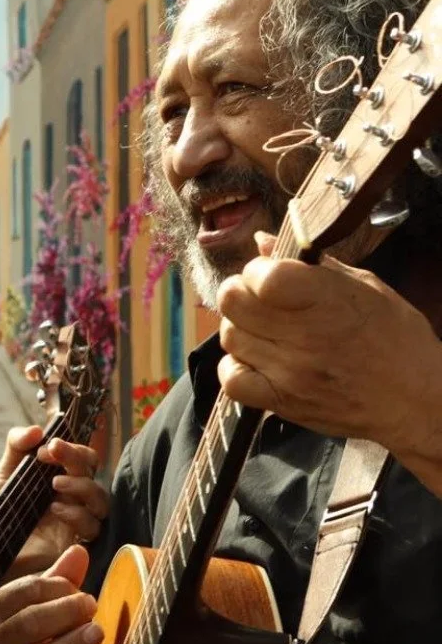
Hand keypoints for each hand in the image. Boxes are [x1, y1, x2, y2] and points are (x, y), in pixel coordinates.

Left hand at [0, 426, 108, 578]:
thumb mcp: (3, 479)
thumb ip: (16, 448)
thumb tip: (37, 429)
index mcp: (57, 478)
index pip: (80, 456)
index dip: (70, 447)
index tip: (47, 447)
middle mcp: (71, 497)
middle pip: (93, 470)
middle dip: (77, 457)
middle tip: (53, 453)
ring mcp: (76, 521)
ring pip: (101, 498)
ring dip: (81, 485)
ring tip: (55, 485)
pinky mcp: (76, 544)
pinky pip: (93, 526)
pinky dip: (77, 514)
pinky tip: (56, 510)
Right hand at [0, 547, 101, 643]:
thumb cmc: (10, 639)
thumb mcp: (22, 607)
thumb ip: (52, 580)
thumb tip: (80, 551)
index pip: (24, 592)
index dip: (57, 588)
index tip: (80, 590)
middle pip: (30, 625)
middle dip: (66, 613)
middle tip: (93, 606)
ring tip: (98, 633)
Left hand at [217, 231, 441, 452]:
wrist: (415, 401)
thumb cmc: (396, 339)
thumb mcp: (367, 288)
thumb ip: (311, 264)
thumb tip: (262, 241)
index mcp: (328, 302)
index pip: (264, 276)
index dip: (258, 270)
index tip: (270, 274)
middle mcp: (304, 337)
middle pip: (233, 301)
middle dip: (242, 291)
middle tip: (259, 299)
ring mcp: (289, 372)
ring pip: (230, 336)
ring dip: (241, 328)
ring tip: (265, 330)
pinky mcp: (281, 402)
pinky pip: (230, 380)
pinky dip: (235, 368)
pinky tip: (255, 361)